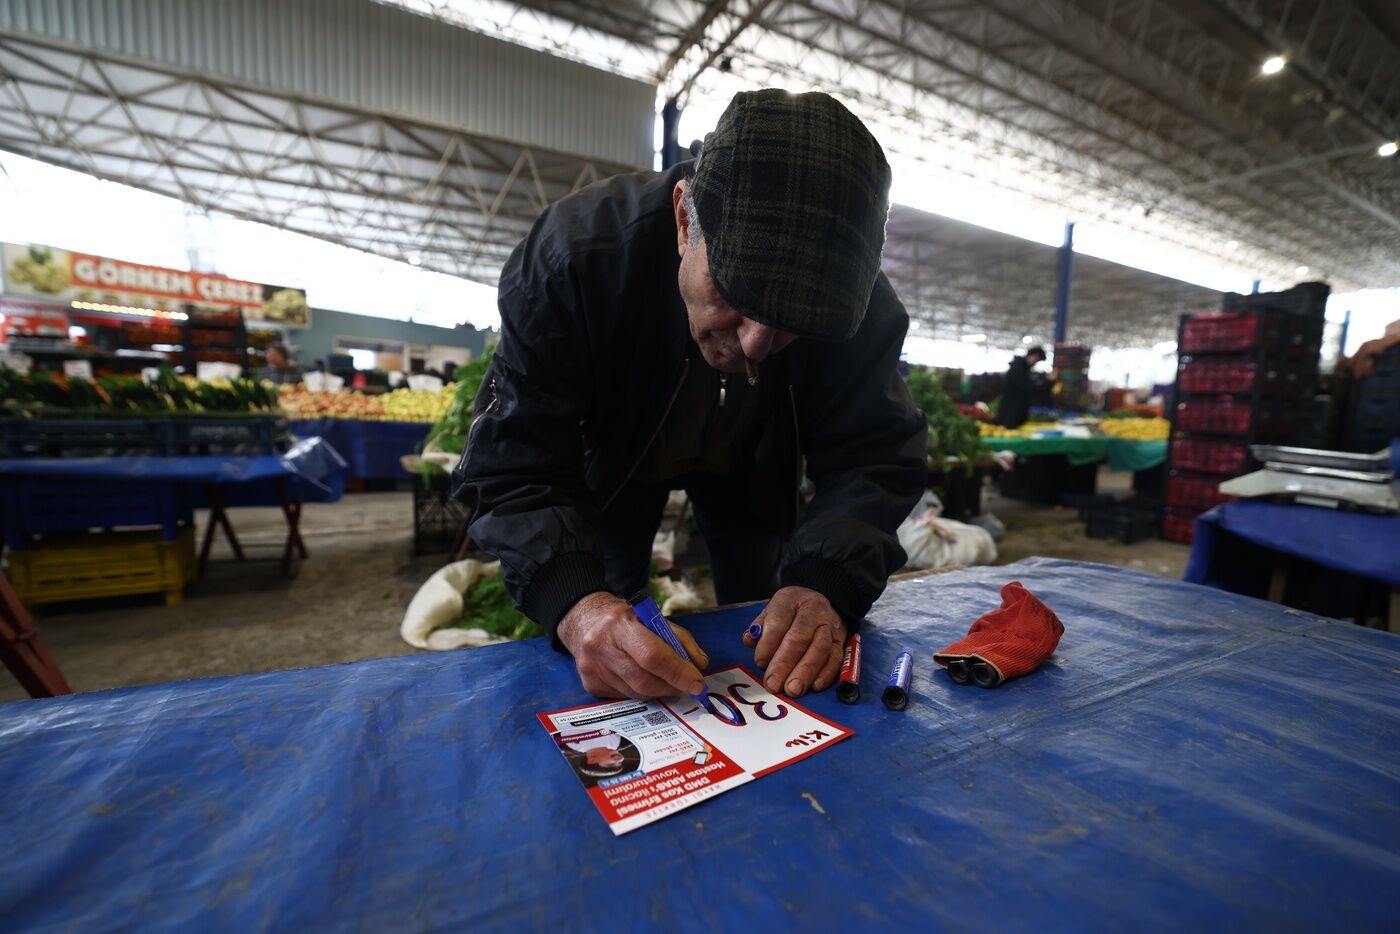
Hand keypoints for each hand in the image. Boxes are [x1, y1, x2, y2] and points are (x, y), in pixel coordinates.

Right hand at [557, 592, 708, 699]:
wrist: (584, 621)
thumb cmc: (625, 619)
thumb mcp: (653, 618)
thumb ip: (679, 639)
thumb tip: (699, 665)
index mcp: (620, 624)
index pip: (652, 655)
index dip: (677, 672)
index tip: (696, 683)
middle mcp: (601, 647)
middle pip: (644, 680)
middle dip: (671, 686)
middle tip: (686, 686)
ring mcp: (592, 669)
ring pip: (636, 693)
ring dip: (658, 691)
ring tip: (667, 682)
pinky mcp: (590, 685)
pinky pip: (624, 697)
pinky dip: (641, 692)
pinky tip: (643, 680)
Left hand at [746, 586, 845, 697]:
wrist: (823, 602)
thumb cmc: (791, 612)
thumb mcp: (772, 611)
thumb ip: (760, 627)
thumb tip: (749, 641)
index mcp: (790, 600)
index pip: (778, 622)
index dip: (768, 644)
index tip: (760, 663)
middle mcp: (813, 611)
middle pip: (799, 638)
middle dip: (785, 664)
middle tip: (773, 684)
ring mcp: (830, 626)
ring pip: (820, 649)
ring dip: (805, 672)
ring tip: (792, 690)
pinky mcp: (841, 642)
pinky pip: (836, 658)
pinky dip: (826, 674)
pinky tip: (814, 686)